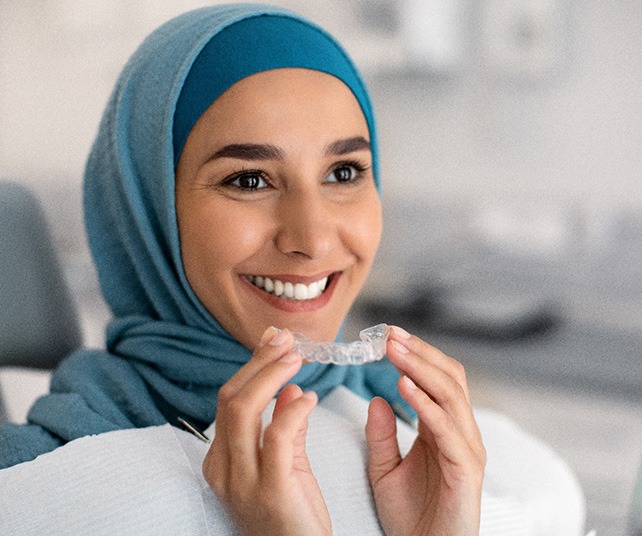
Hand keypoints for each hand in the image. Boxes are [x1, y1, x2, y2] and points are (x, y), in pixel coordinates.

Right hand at [202, 327, 331, 535]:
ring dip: (271, 375)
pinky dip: (293, 410)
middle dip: (259, 362)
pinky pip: (276, 437)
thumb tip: (289, 388)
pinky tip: (310, 398)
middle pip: (232, 399)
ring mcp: (242, 481)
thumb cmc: (294, 515)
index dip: (252, 366)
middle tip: (286, 340)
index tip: (274, 340)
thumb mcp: (286, 465)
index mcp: (221, 460)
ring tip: (296, 358)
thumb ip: (284, 427)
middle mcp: (223, 468)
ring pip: (244, 410)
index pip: (229, 400)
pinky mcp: (271, 490)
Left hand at [365, 326, 485, 535]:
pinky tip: (402, 386)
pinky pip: (446, 428)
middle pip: (449, 378)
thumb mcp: (384, 469)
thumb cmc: (410, 517)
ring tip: (393, 350)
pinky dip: (425, 403)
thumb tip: (376, 398)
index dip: (415, 355)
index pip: (437, 379)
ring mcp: (467, 449)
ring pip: (451, 394)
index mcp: (442, 429)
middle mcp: (460, 433)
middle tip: (390, 334)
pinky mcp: (466, 469)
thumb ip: (381, 435)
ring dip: (421, 368)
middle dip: (420, 352)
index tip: (387, 336)